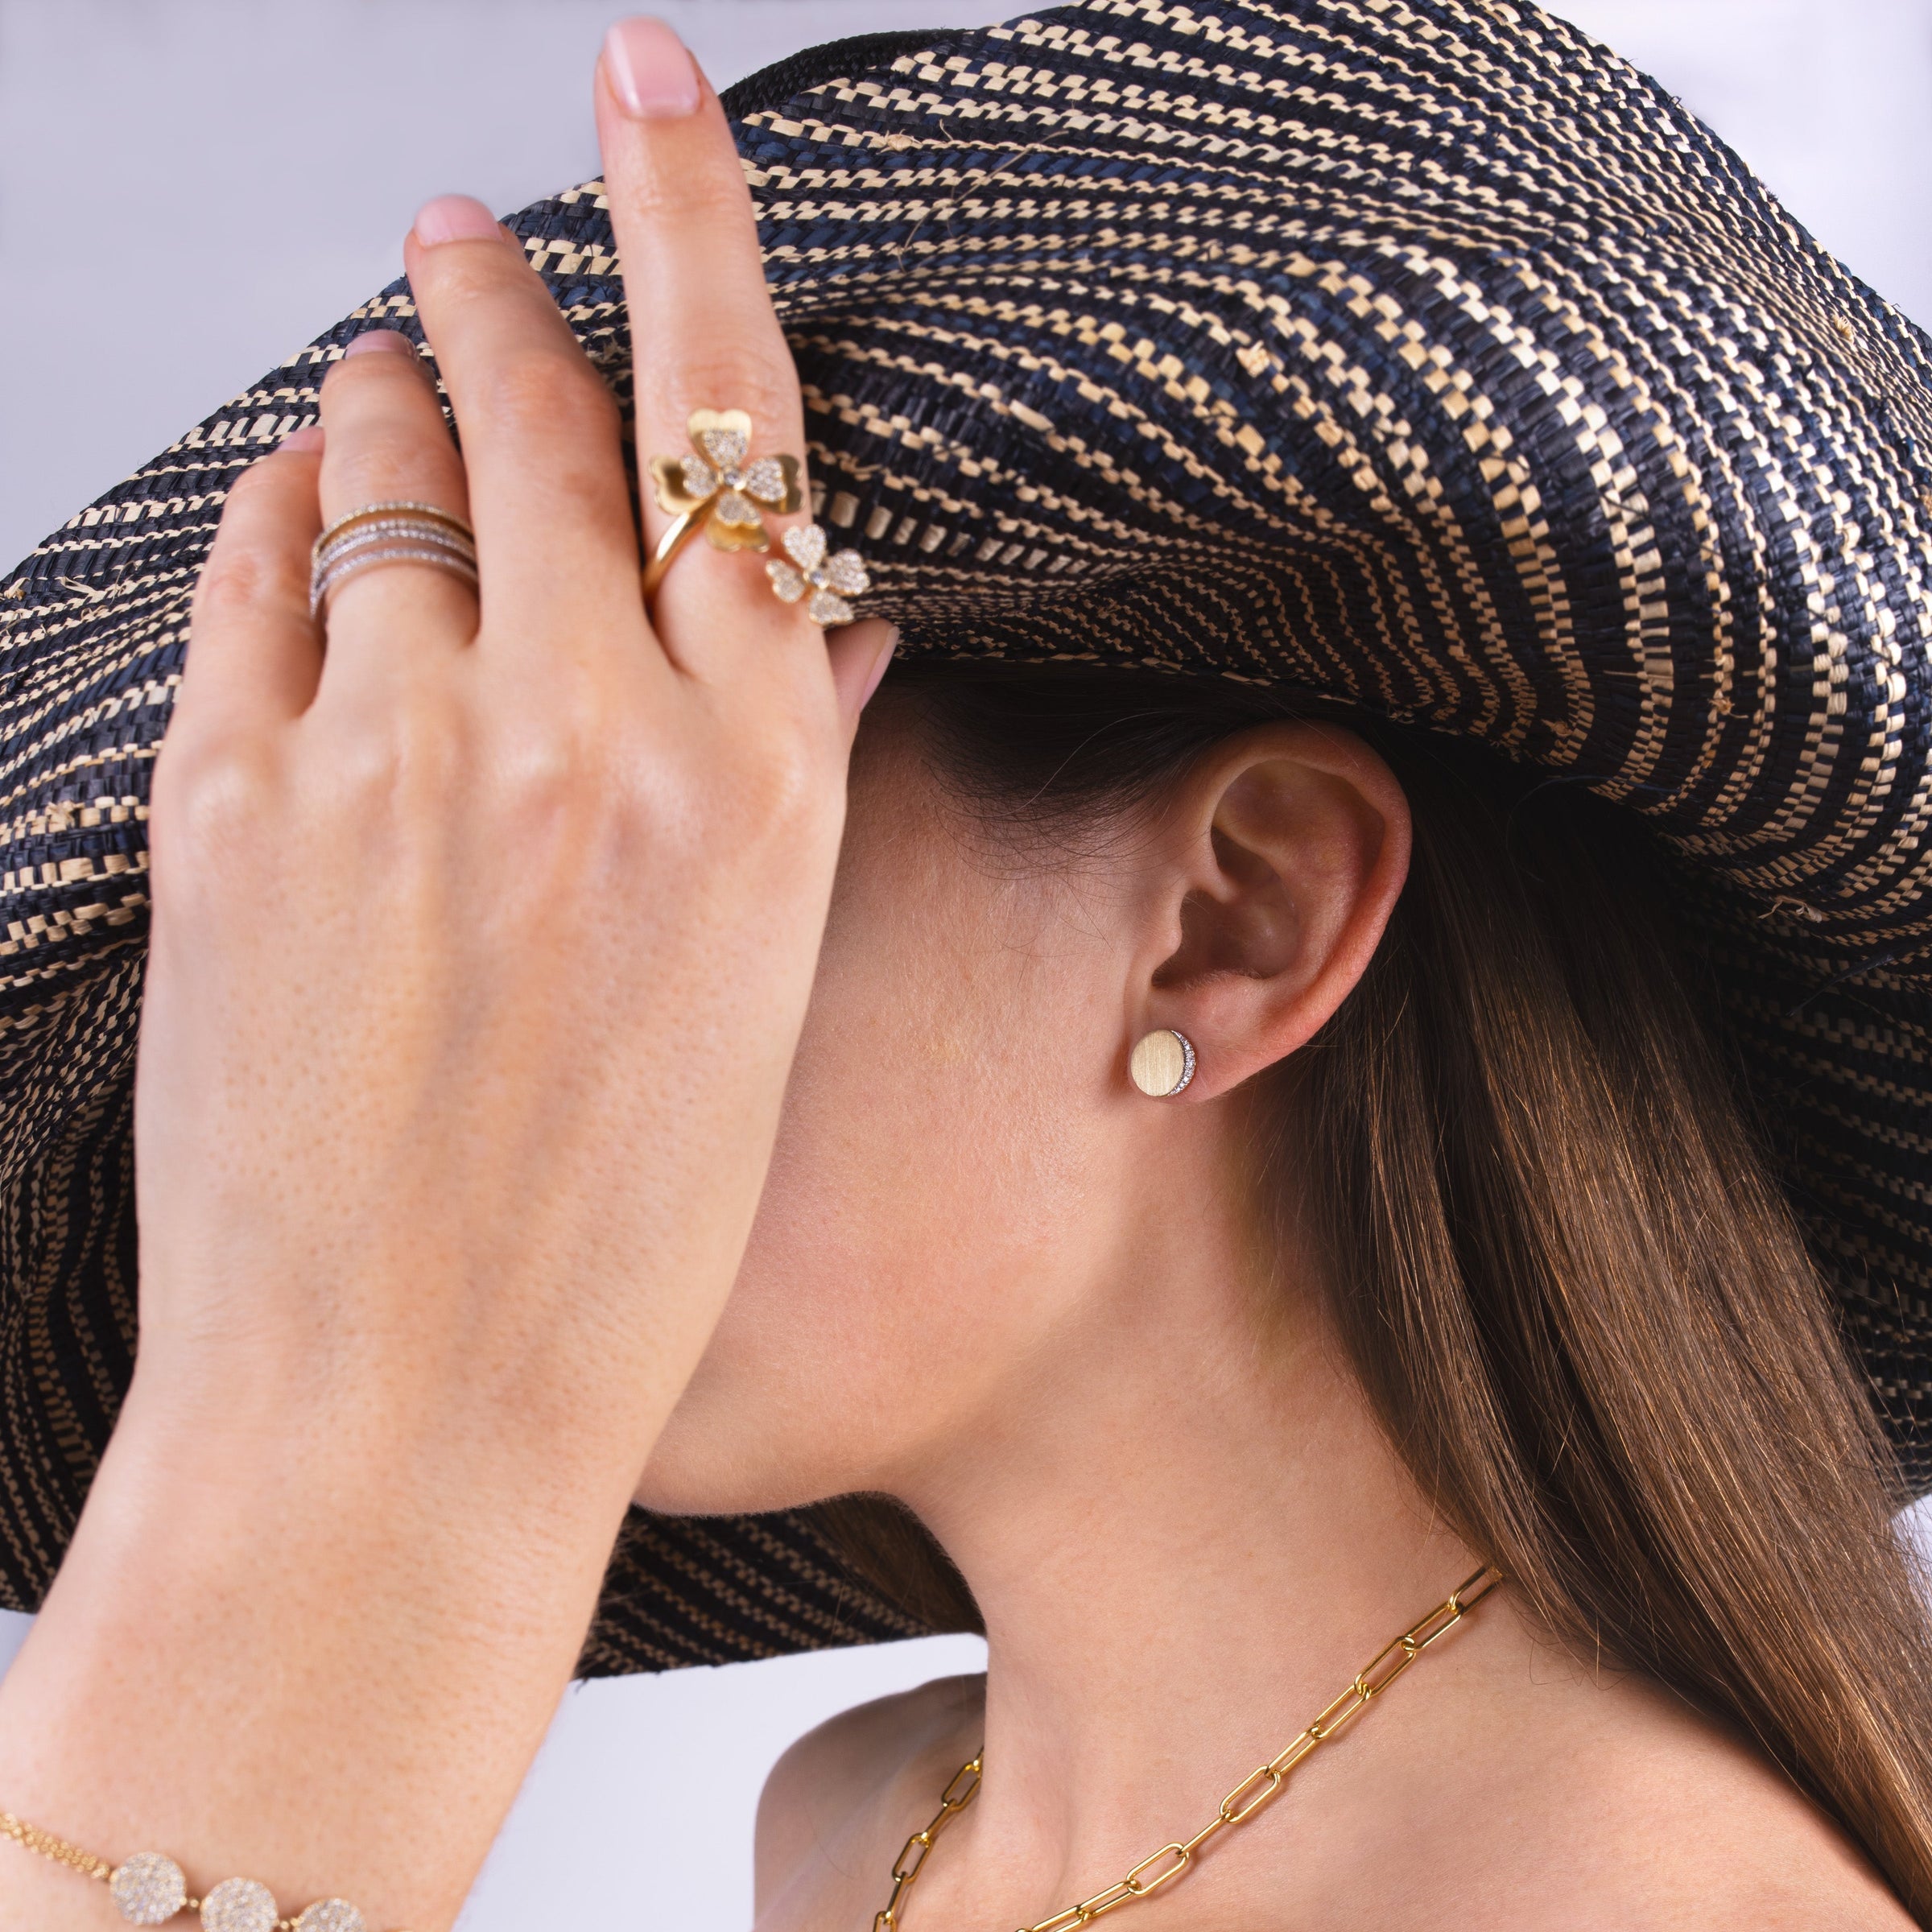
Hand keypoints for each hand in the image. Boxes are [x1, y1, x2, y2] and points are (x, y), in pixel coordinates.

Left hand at [0, 21, 891, 1927]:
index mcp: (757, 784)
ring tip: (382, 386)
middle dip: (497, 292)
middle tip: (464, 229)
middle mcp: (591, 734)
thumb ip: (768, 767)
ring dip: (383, 402)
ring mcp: (401, 761)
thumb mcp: (757, 988)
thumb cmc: (610, 1231)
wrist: (411, 1408)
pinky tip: (291, 517)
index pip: (738, 425)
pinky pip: (255, 582)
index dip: (689, 216)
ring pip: (382, 466)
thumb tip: (787, 620)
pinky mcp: (235, 810)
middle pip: (542, 408)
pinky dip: (275, 522)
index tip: (643, 78)